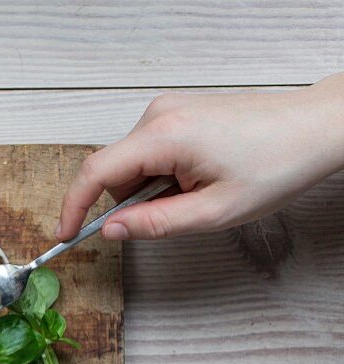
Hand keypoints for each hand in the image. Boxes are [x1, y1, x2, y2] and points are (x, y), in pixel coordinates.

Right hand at [57, 72, 343, 240]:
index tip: (65, 236)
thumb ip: (154, 224)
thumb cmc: (277, 164)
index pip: (95, 173)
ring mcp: (167, 110)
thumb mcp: (214, 211)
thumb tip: (110, 231)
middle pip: (113, 170)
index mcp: (163, 136)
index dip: (73, 208)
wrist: (317, 127)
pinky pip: (149, 151)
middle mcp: (157, 114)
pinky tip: (199, 177)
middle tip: (176, 215)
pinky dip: (162, 174)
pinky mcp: (178, 112)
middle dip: (130, 202)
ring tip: (199, 193)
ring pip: (132, 163)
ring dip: (151, 189)